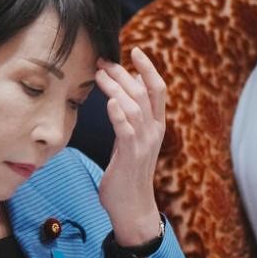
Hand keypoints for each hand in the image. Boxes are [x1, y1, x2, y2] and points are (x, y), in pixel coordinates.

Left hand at [95, 47, 165, 249]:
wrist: (133, 207)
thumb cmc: (128, 172)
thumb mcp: (133, 139)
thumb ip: (134, 115)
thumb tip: (130, 86)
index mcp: (156, 125)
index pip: (157, 89)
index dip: (148, 68)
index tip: (135, 50)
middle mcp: (154, 131)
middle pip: (143, 92)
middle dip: (123, 73)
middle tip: (103, 61)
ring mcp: (144, 144)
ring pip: (134, 106)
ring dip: (116, 88)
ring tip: (99, 74)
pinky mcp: (130, 156)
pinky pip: (126, 131)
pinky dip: (118, 115)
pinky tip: (108, 102)